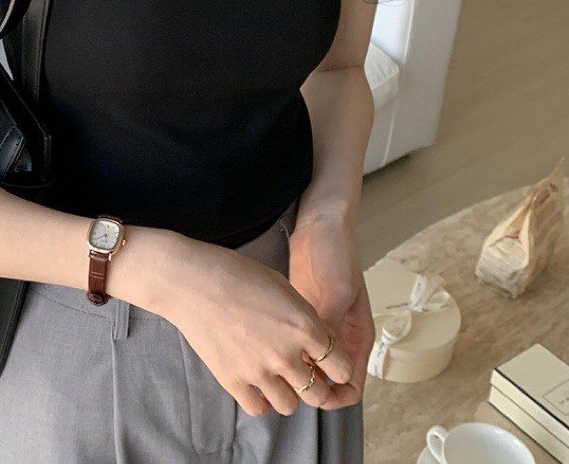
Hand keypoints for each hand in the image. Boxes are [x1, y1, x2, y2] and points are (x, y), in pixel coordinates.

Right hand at [157, 236, 354, 417]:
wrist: (192, 281)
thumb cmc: (236, 274)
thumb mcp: (282, 285)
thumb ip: (304, 316)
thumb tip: (315, 338)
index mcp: (304, 326)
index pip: (341, 367)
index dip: (337, 366)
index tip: (329, 364)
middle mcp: (286, 354)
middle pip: (319, 394)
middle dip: (317, 386)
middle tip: (305, 375)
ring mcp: (259, 371)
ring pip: (290, 407)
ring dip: (288, 394)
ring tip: (277, 377)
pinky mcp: (233, 381)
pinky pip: (258, 409)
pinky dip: (261, 401)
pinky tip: (257, 384)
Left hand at [288, 208, 375, 407]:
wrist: (320, 225)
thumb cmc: (335, 254)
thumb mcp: (337, 291)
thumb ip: (330, 327)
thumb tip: (315, 364)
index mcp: (357, 336)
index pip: (352, 384)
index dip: (336, 398)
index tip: (313, 397)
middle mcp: (339, 337)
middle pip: (328, 380)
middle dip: (311, 388)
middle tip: (286, 385)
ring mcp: (318, 327)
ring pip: (308, 365)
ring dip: (294, 371)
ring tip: (271, 370)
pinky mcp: (298, 316)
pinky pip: (293, 344)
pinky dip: (284, 351)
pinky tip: (266, 350)